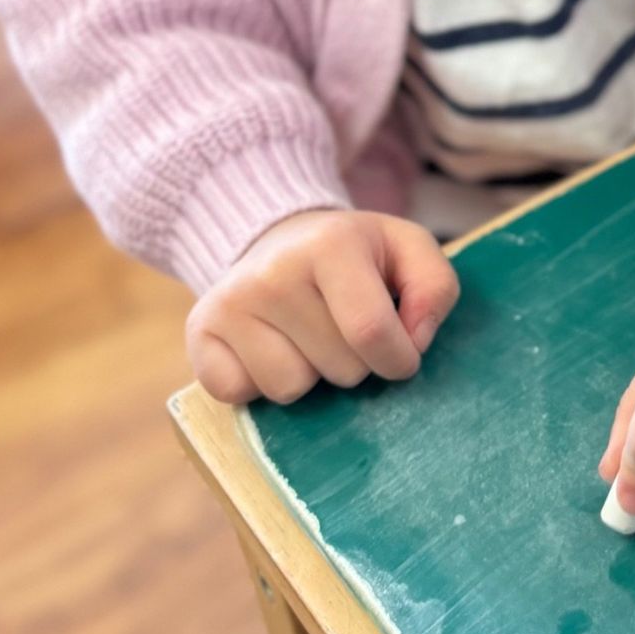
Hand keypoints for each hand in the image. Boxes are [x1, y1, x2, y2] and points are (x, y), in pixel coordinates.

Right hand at [186, 208, 458, 406]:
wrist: (278, 238)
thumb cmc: (356, 255)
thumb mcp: (409, 251)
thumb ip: (435, 289)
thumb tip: (413, 342)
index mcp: (331, 244)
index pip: (373, 333)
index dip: (399, 360)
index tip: (400, 354)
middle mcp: (272, 271)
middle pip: (339, 369)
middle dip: (356, 364)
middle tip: (342, 327)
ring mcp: (229, 301)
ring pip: (290, 389)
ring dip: (310, 375)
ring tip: (306, 336)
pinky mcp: (199, 331)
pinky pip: (240, 395)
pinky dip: (260, 385)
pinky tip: (269, 348)